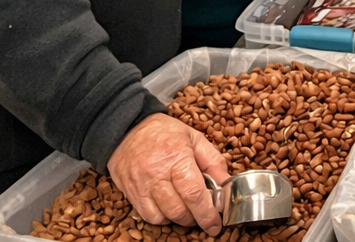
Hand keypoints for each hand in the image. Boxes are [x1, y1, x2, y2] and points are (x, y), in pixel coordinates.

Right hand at [107, 114, 228, 233]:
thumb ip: (213, 161)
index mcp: (176, 156)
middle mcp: (156, 174)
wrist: (128, 129)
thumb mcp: (195, 138)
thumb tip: (227, 182)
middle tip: (205, 216)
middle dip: (196, 218)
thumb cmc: (164, 132)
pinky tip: (171, 208)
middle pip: (179, 209)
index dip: (207, 213)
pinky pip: (148, 216)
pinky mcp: (131, 194)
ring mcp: (141, 186)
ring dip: (180, 219)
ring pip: (163, 216)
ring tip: (190, 211)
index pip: (193, 192)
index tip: (216, 224)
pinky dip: (163, 217)